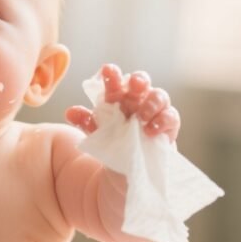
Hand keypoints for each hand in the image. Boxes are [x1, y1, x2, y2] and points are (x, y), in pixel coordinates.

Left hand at [65, 64, 180, 141]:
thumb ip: (85, 122)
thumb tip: (69, 112)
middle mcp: (137, 100)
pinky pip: (171, 117)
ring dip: (151, 103)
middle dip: (139, 80)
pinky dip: (162, 121)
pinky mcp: (167, 126)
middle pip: (142, 81)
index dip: (113, 74)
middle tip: (134, 85)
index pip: (115, 81)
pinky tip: (150, 130)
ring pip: (160, 96)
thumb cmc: (112, 144)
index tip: (107, 70)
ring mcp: (154, 112)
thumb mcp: (95, 134)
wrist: (125, 171)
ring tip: (141, 117)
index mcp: (117, 98)